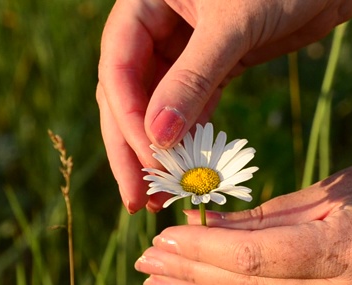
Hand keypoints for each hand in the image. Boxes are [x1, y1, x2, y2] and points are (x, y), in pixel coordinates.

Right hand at [96, 0, 351, 212]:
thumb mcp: (233, 26)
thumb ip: (194, 77)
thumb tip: (157, 137)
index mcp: (145, 2)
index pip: (118, 67)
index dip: (127, 117)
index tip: (149, 161)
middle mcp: (155, 25)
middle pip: (127, 93)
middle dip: (131, 147)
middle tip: (136, 198)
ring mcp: (181, 49)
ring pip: (155, 106)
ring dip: (157, 150)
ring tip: (160, 196)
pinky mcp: (211, 67)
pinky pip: (189, 107)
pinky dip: (188, 138)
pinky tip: (187, 170)